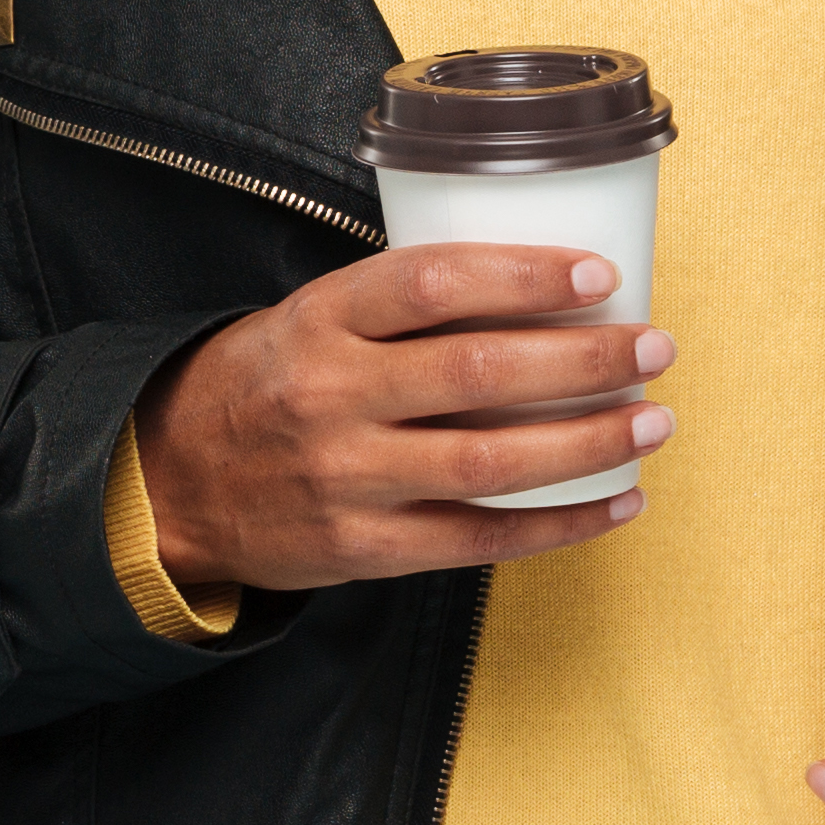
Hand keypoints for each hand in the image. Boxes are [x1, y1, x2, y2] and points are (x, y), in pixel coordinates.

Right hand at [135, 244, 673, 593]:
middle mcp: (332, 396)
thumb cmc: (264, 386)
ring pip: (491, 462)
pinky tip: (617, 503)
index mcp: (320, 318)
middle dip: (584, 360)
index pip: (433, 281)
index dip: (524, 274)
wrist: (170, 486)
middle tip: (655, 347)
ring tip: (652, 422)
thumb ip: (400, 308)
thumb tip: (540, 292)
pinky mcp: (365, 550)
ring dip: (588, 443)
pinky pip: (480, 540)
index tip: (600, 274)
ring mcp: (348, 479)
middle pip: (478, 373)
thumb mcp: (309, 318)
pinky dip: (559, 525)